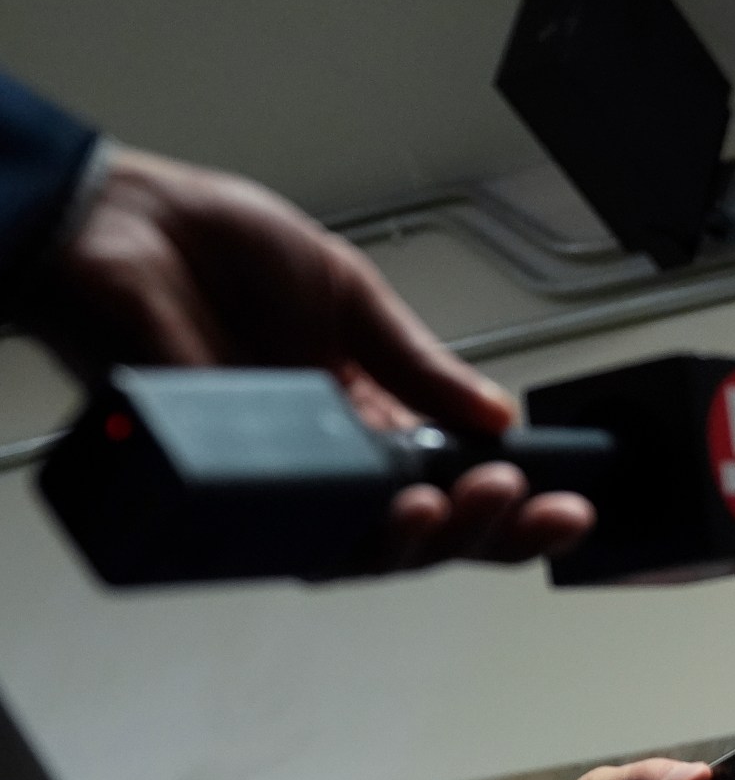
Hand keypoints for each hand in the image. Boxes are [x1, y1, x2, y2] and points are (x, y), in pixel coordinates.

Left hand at [26, 147, 595, 571]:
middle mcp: (333, 461)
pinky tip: (385, 512)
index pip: (460, 482)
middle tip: (514, 497)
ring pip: (366, 554)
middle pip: (429, 533)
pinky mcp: (217, 489)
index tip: (570, 503)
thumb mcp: (350, 295)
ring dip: (425, 541)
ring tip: (453, 503)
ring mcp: (277, 482)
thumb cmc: (218, 247)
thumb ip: (421, 363)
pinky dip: (344, 538)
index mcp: (377, 416)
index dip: (521, 504)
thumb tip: (499, 417)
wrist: (118, 226)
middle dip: (490, 530)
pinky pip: (287, 541)